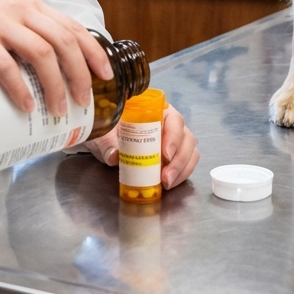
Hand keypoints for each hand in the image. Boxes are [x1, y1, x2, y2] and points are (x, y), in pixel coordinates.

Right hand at [0, 0, 111, 115]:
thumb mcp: (5, 22)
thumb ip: (27, 38)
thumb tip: (55, 77)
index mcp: (32, 7)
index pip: (73, 28)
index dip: (94, 52)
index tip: (106, 76)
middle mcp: (20, 11)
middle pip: (63, 42)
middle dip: (79, 74)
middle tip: (83, 101)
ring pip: (41, 53)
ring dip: (55, 84)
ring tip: (58, 109)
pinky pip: (5, 65)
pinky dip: (20, 87)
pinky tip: (27, 105)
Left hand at [82, 104, 198, 189]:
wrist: (105, 139)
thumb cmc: (108, 128)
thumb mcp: (104, 133)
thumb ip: (107, 143)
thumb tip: (113, 156)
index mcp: (156, 109)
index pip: (174, 119)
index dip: (173, 136)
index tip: (165, 154)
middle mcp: (169, 122)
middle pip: (186, 137)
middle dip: (179, 160)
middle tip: (165, 178)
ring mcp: (174, 139)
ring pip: (190, 151)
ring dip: (182, 169)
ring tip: (167, 184)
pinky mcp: (174, 155)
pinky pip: (186, 164)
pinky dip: (181, 175)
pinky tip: (169, 184)